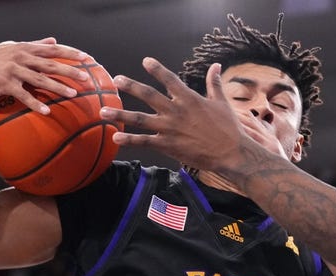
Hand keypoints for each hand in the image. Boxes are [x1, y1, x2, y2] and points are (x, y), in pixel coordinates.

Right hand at [0, 39, 89, 113]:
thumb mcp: (12, 49)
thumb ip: (34, 45)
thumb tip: (54, 40)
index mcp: (25, 49)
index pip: (52, 49)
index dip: (70, 52)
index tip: (87, 58)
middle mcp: (20, 57)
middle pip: (50, 64)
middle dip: (69, 70)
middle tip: (85, 78)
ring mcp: (12, 70)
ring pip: (40, 79)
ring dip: (57, 87)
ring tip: (72, 94)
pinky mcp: (4, 84)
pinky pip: (24, 96)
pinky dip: (36, 103)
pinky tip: (47, 111)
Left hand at [102, 58, 246, 170]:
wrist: (231, 153)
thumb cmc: (229, 128)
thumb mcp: (222, 102)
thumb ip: (215, 83)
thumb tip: (217, 65)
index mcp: (189, 98)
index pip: (169, 79)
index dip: (157, 69)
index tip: (146, 61)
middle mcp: (176, 110)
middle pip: (148, 95)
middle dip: (130, 86)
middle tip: (116, 79)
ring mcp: (169, 128)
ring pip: (139, 119)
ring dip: (120, 114)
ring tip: (103, 110)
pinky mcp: (168, 145)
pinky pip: (144, 141)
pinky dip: (129, 140)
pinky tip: (115, 138)